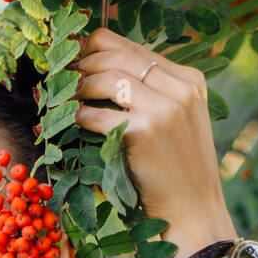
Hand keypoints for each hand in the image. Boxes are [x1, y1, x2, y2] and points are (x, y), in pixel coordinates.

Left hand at [73, 26, 237, 257]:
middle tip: (63, 78)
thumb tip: (104, 69)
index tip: (76, 59)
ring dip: (78, 87)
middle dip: (83, 63)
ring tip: (64, 98)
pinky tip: (72, 121)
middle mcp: (180, 88)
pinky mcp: (144, 132)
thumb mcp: (179, 121)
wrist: (194, 210)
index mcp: (189, 80)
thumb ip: (154, 93)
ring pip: (106, 78)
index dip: (97, 47)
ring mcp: (164, 109)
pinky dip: (78, 115)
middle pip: (116, 56)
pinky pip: (97, 114)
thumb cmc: (179, 170)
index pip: (133, 46)